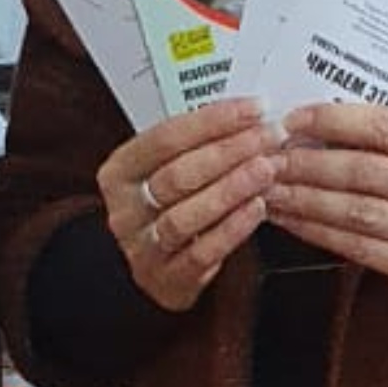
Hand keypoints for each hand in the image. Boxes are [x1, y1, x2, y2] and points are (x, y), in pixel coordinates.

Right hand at [96, 98, 277, 311]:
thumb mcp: (169, 170)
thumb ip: (198, 146)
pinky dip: (232, 228)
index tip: (252, 109)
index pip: (165, 138)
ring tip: (266, 170)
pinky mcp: (165, 277)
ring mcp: (141, 246)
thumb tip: (250, 115)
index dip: (212, 121)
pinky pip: (200, 252)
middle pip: (176, 175)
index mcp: (120, 171)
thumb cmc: (168, 208)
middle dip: (228, 152)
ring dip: (231, 189)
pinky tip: (257, 209)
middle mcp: (124, 209)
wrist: (155, 267)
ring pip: (185, 215)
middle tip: (267, 138)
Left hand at [264, 104, 387, 335]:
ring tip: (268, 187)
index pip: (387, 127)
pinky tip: (291, 219)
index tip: (294, 118)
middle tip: (268, 155)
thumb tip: (332, 122)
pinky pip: (356, 247)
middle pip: (363, 171)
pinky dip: (316, 231)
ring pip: (354, 212)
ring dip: (303, 199)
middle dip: (306, 162)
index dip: (333, 121)